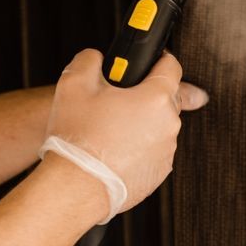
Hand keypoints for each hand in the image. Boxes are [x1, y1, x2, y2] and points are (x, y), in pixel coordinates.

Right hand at [44, 49, 207, 213]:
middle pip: (165, 98)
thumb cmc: (77, 139)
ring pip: (158, 126)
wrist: (74, 188)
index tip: (150, 62)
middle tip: (117, 100)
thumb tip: (96, 58)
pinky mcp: (159, 172)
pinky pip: (153, 151)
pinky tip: (113, 151)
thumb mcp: (74, 84)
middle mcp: (169, 123)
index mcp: (156, 97)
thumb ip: (89, 60)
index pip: (171, 66)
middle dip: (144, 95)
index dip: (158, 60)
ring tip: (110, 130)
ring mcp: (166, 150)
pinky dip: (138, 148)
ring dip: (141, 124)